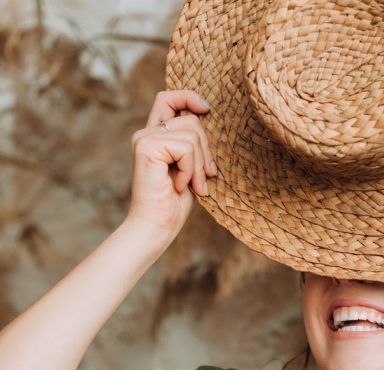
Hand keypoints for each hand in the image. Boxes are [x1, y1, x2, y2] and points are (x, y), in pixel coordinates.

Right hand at [126, 90, 215, 240]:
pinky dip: (190, 170)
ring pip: (192, 134)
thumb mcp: (190, 169)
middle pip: (192, 120)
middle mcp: (147, 133)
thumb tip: (207, 117)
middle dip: (205, 151)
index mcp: (156, 135)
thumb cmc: (174, 204)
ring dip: (199, 165)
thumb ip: (193, 145)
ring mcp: (145, 138)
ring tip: (192, 186)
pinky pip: (186, 148)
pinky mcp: (147, 146)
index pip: (169, 98)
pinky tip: (179, 186)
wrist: (157, 226)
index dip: (189, 97)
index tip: (207, 109)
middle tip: (204, 178)